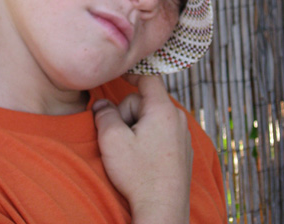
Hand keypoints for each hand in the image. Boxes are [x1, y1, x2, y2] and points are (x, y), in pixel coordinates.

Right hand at [93, 75, 192, 223]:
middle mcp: (178, 119)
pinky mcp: (182, 152)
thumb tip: (101, 104)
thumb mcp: (112, 139)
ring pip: (152, 118)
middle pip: (146, 101)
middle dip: (128, 113)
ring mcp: (183, 137)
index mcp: (163, 110)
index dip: (132, 74)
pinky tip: (142, 159)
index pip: (148, 78)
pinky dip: (148, 138)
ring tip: (131, 152)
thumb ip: (104, 113)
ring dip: (137, 127)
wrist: (163, 211)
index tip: (119, 73)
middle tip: (120, 136)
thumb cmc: (139, 174)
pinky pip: (161, 133)